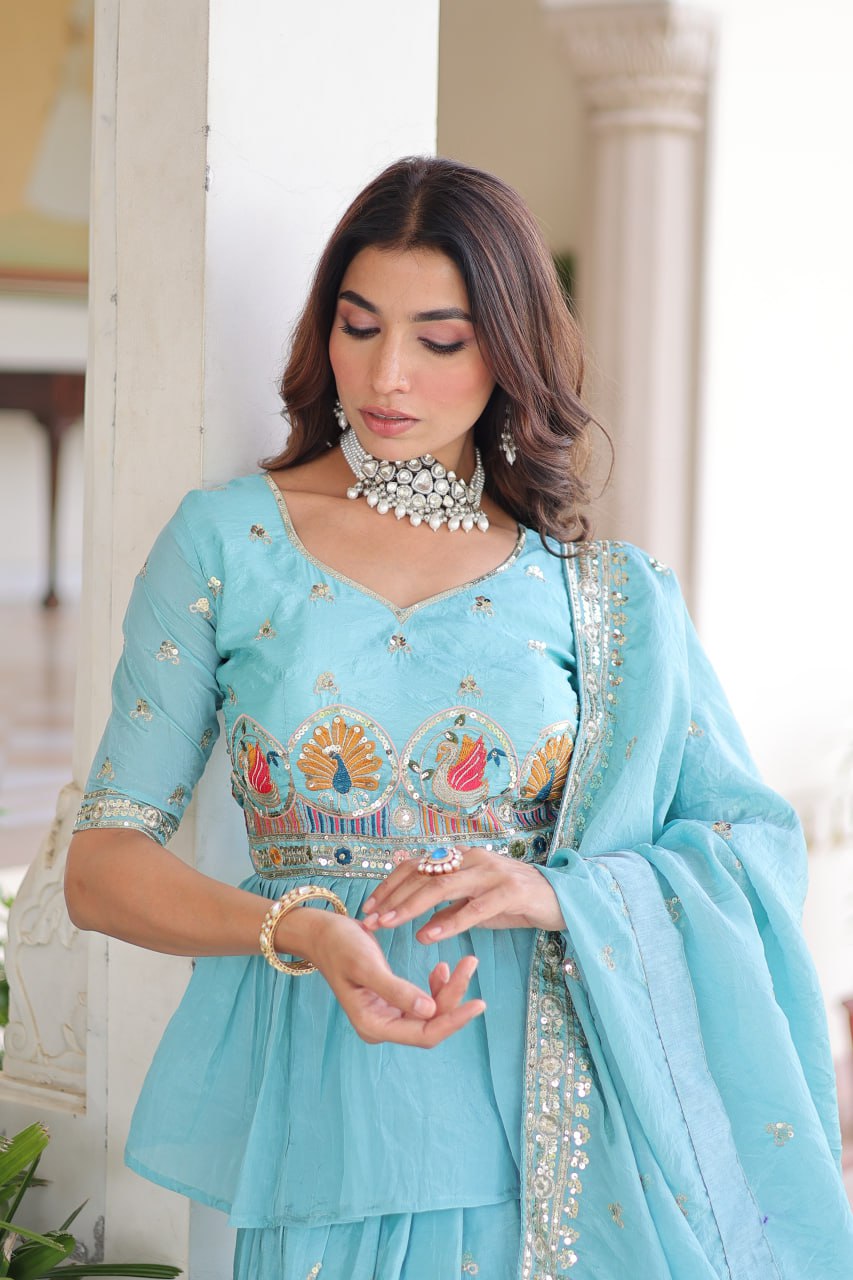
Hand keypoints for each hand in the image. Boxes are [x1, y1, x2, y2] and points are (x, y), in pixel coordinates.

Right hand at [291, 910, 484, 1048]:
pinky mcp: (391, 1002)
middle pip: (431, 1023)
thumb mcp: (366, 965)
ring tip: (464, 961)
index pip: (424, 1033)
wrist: (322, 933)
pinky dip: (436, 986)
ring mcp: (387, 1015)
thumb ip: (396, 990)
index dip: (454, 1021)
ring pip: (430, 1011)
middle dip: (454, 996)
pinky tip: (441, 968)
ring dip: (449, 989)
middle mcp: (382, 1026)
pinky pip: (422, 1001)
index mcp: (374, 1025)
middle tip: (471, 962)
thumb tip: (430, 1012)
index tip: (478, 1003)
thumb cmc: (340, 945)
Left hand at [359, 846, 565, 941]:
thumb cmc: (515, 900)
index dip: (389, 885)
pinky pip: (473, 908)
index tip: (368, 907)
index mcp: (462, 858)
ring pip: (442, 887)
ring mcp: (492, 873)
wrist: (562, 898)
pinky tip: (428, 935)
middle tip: (369, 920)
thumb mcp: (476, 903)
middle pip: (423, 874)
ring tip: (389, 924)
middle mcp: (473, 859)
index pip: (417, 865)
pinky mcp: (510, 891)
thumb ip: (450, 905)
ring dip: (411, 907)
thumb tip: (417, 920)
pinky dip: (448, 922)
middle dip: (392, 898)